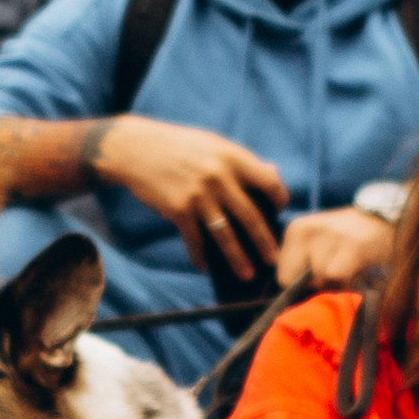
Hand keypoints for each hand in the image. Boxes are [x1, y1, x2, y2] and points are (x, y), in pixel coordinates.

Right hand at [88, 117, 287, 282]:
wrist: (138, 148)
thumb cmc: (179, 146)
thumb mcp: (214, 144)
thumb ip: (241, 161)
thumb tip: (271, 174)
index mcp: (233, 157)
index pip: (268, 181)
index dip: (278, 198)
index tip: (280, 212)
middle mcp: (219, 176)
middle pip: (250, 216)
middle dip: (264, 241)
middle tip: (274, 260)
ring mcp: (199, 195)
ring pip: (225, 234)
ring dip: (237, 258)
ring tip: (246, 274)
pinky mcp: (179, 209)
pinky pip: (195, 239)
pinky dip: (200, 256)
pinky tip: (204, 267)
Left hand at [276, 207, 396, 289]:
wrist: (392, 219)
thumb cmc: (351, 240)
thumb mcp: (317, 245)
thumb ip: (300, 267)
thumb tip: (290, 300)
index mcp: (295, 230)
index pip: (283, 277)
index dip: (302, 284)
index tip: (323, 270)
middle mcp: (308, 229)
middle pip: (298, 283)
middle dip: (318, 284)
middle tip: (340, 266)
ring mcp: (329, 236)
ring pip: (321, 280)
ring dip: (338, 281)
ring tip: (353, 262)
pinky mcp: (352, 246)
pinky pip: (339, 277)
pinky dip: (351, 279)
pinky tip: (360, 266)